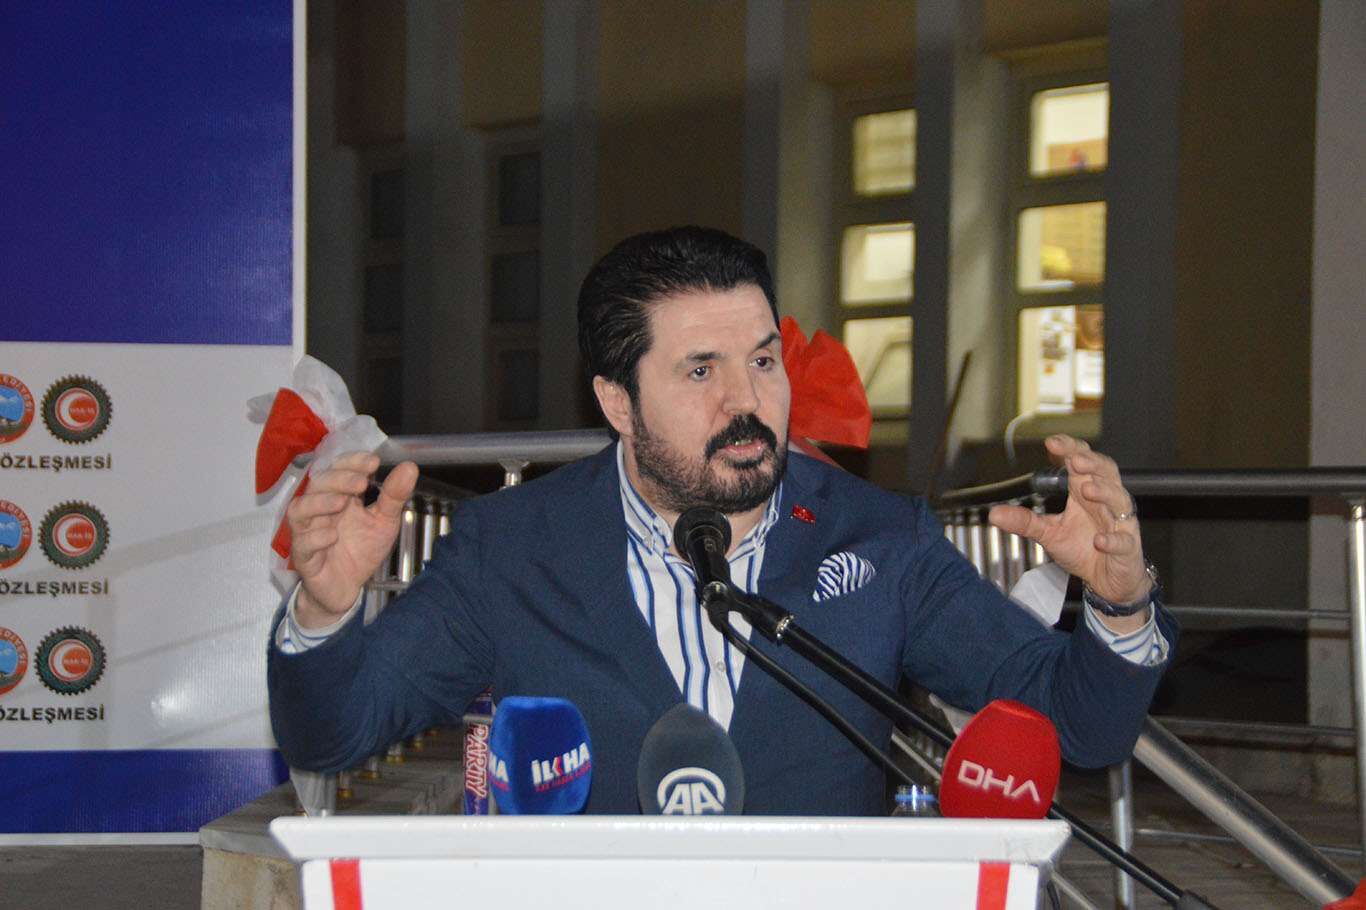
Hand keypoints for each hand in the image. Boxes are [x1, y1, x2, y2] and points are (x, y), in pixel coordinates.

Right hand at [287, 452, 418, 625]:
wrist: (348, 588)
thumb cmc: (362, 550)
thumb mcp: (385, 521)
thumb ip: (394, 496)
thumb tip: (409, 467)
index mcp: (340, 496)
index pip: (338, 469)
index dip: (352, 462)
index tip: (372, 462)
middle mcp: (321, 510)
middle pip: (318, 484)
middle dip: (339, 479)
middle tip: (361, 483)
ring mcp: (309, 532)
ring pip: (299, 510)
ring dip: (319, 503)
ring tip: (342, 503)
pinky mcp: (304, 557)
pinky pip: (302, 543)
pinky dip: (315, 537)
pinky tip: (332, 536)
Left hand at [988, 435, 1149, 606]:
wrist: (1108, 581)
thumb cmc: (1084, 549)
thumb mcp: (1049, 533)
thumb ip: (1025, 521)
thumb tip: (994, 514)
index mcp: (1085, 493)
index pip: (1082, 462)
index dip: (1071, 450)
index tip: (1052, 442)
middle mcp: (1105, 503)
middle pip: (1106, 473)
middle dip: (1093, 463)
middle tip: (1075, 460)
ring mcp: (1119, 524)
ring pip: (1120, 500)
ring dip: (1105, 492)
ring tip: (1087, 489)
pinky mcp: (1128, 548)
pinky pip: (1124, 540)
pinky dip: (1113, 539)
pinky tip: (1100, 540)